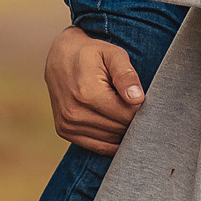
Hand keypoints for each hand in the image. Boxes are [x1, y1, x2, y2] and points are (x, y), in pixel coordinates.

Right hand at [43, 26, 143, 157]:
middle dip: (132, 119)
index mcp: (87, 93)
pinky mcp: (64, 131)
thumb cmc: (92, 54)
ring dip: (122, 130)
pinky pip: (98, 146)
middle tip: (133, 103)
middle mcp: (74, 113)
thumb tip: (137, 99)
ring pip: (111, 140)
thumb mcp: (112, 54)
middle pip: (120, 129)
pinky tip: (114, 124)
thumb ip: (126, 75)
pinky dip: (110, 140)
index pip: (127, 115)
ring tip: (121, 109)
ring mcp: (67, 124)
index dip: (140, 109)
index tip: (140, 97)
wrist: (60, 57)